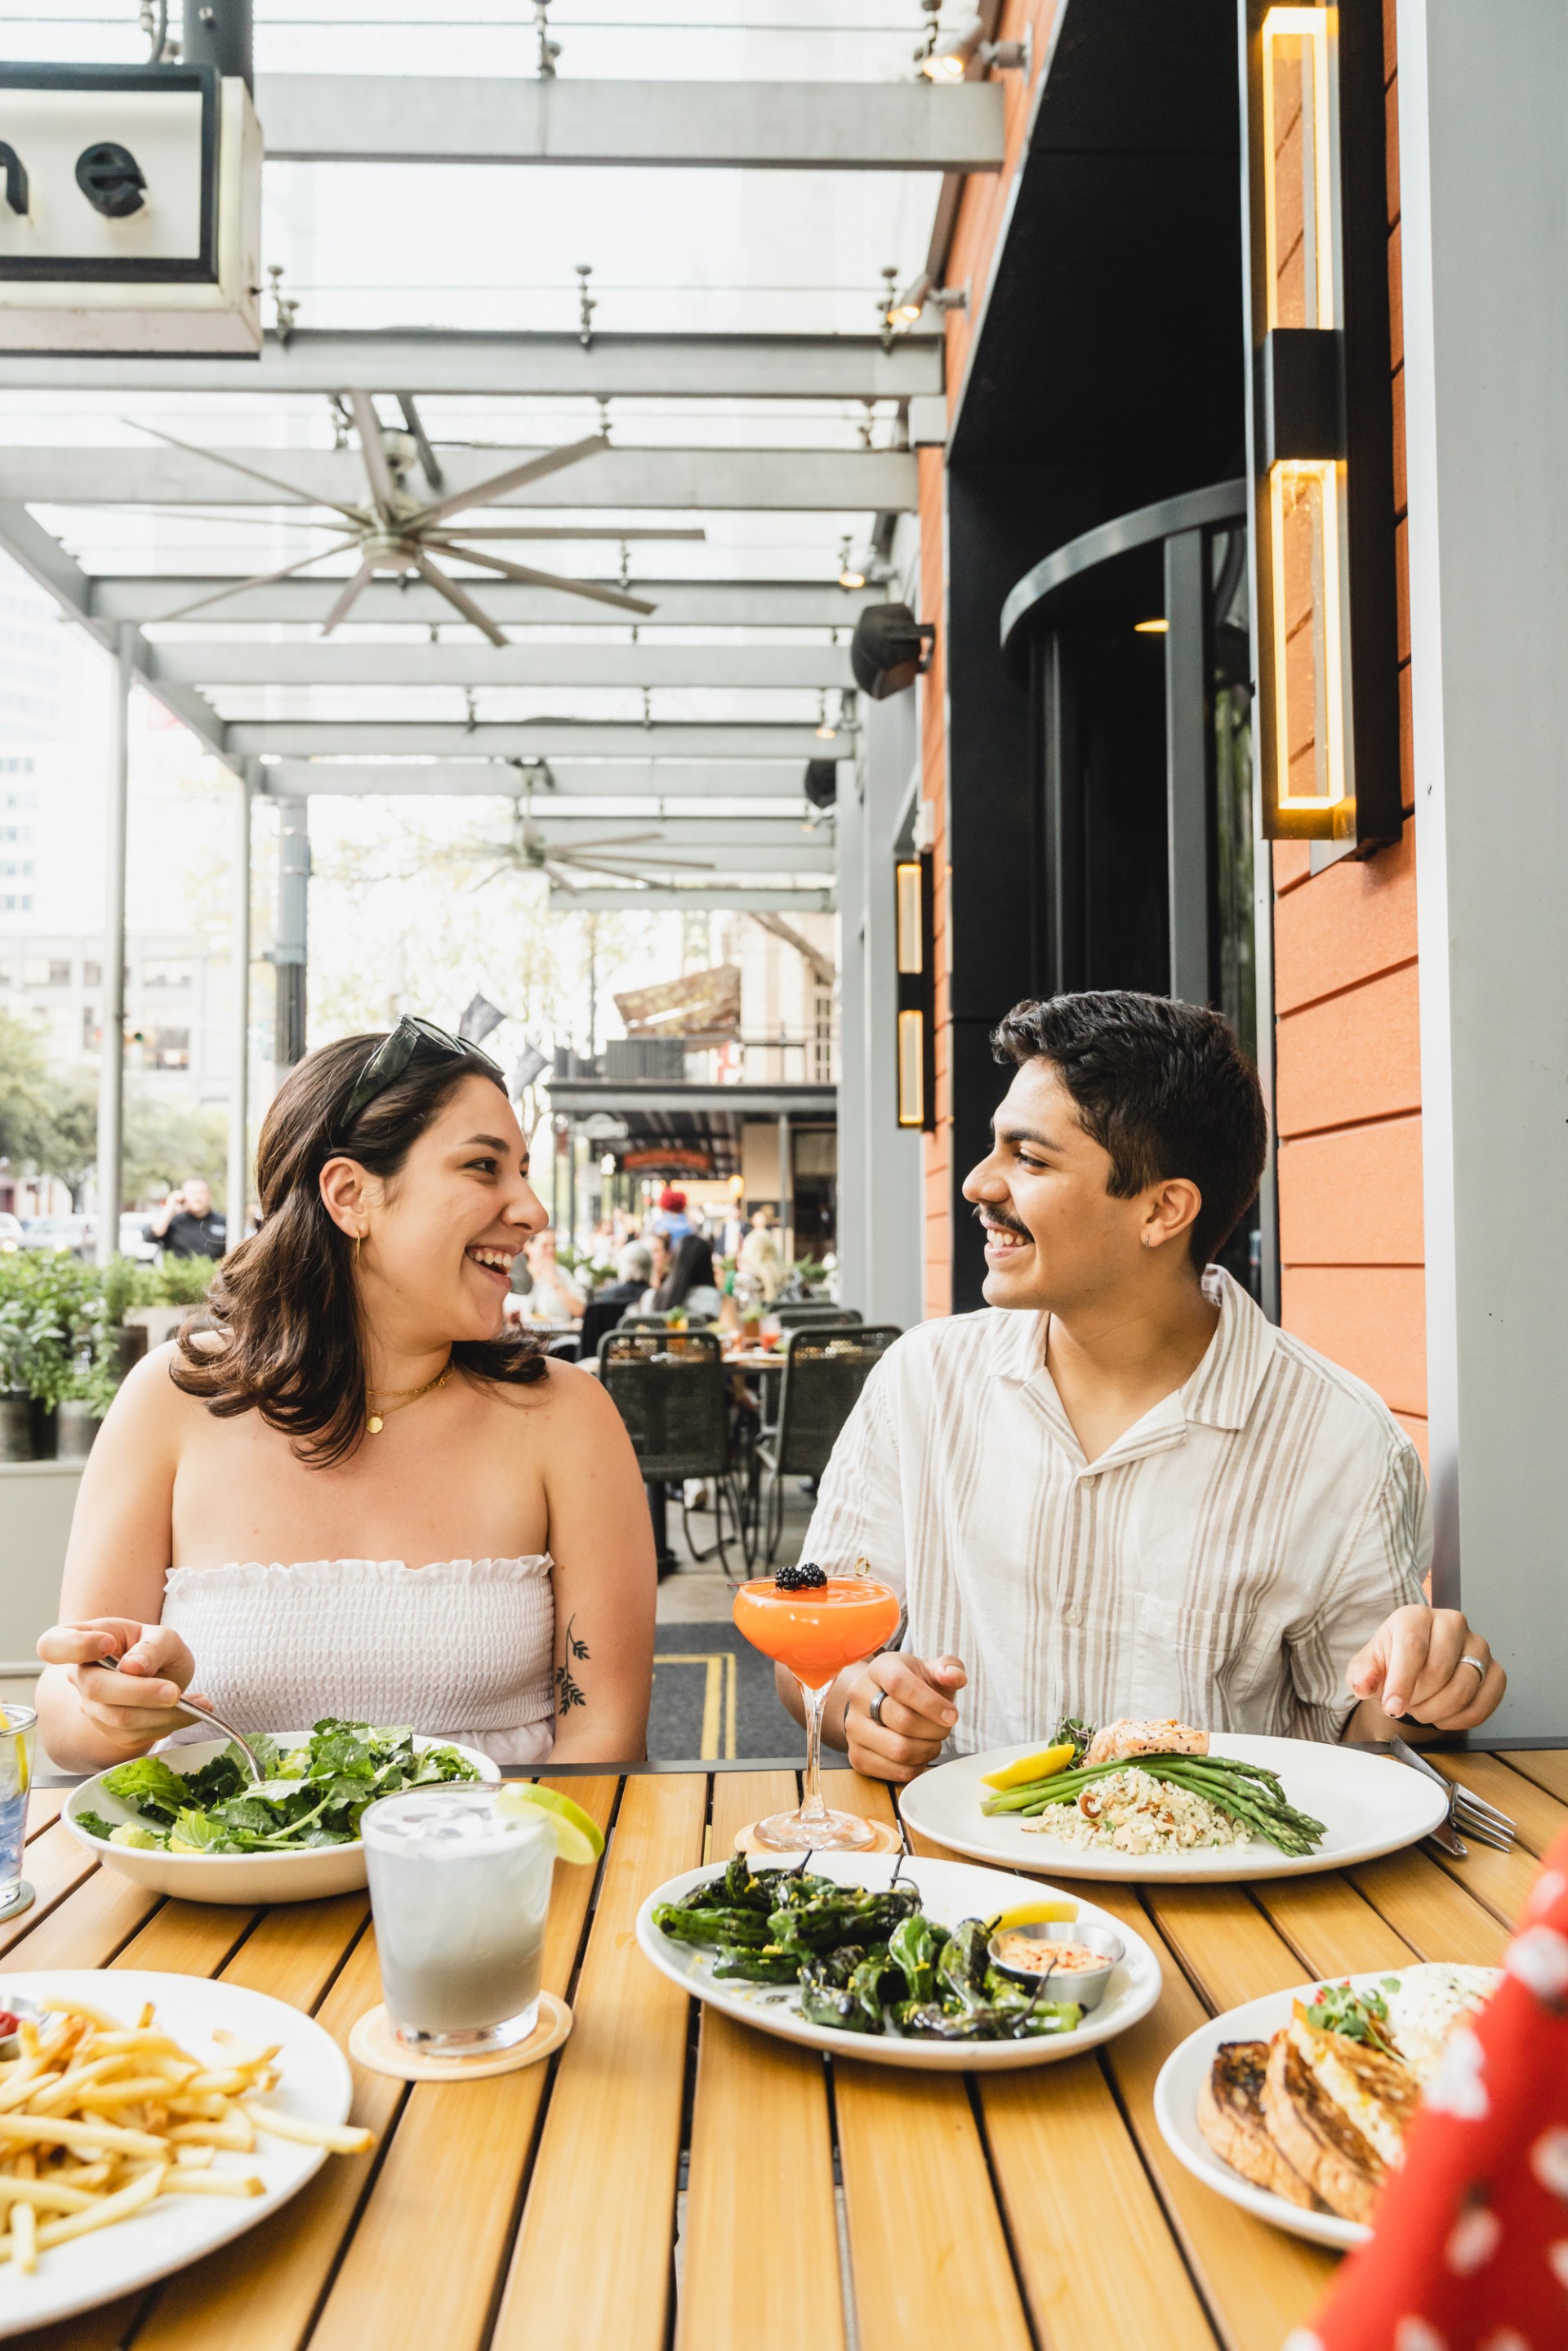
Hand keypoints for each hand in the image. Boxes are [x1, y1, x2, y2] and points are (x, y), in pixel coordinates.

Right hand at [36, 1618, 201, 1757]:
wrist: (163, 1676)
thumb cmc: (155, 1650)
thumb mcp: (164, 1637)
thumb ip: (152, 1647)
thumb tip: (133, 1666)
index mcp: (82, 1640)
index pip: (53, 1645)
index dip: (75, 1647)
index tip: (108, 1644)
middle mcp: (80, 1675)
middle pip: (94, 1688)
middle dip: (139, 1692)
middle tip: (174, 1692)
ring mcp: (92, 1706)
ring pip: (118, 1717)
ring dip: (161, 1713)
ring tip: (194, 1702)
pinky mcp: (110, 1731)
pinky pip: (136, 1734)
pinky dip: (169, 1724)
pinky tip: (189, 1711)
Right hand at [843, 1652, 965, 1783]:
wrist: (880, 1700)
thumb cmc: (911, 1686)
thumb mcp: (929, 1670)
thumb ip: (948, 1668)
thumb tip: (955, 1676)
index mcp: (879, 1669)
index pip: (899, 1684)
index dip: (929, 1702)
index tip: (952, 1715)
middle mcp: (859, 1697)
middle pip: (903, 1721)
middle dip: (935, 1729)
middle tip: (945, 1727)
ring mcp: (854, 1728)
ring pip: (899, 1750)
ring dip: (927, 1750)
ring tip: (933, 1740)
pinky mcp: (857, 1756)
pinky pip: (895, 1772)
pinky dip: (917, 1766)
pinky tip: (920, 1753)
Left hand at [1348, 1605, 1504, 1731]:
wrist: (1416, 1665)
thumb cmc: (1393, 1661)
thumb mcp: (1369, 1665)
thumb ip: (1362, 1674)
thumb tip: (1363, 1684)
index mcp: (1416, 1616)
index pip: (1413, 1647)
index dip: (1402, 1682)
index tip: (1393, 1707)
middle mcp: (1452, 1623)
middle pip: (1439, 1671)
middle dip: (1418, 1699)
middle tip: (1407, 1704)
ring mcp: (1478, 1645)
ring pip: (1463, 1689)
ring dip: (1438, 1711)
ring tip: (1423, 1708)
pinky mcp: (1495, 1669)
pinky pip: (1485, 1703)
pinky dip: (1461, 1719)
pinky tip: (1444, 1716)